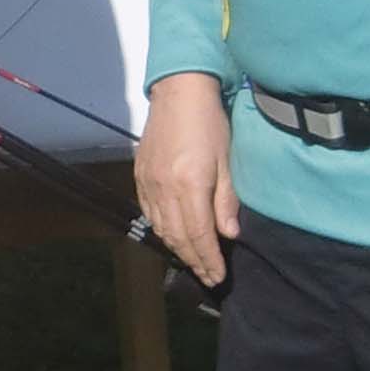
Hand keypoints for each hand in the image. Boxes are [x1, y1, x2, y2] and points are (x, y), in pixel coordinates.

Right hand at [134, 73, 242, 288]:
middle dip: (195, 261)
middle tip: (209, 277)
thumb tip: (228, 236)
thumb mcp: (227, 160)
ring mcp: (149, 184)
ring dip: (179, 250)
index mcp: (189, 185)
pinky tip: (173, 237)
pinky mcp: (141, 177)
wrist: (179, 92)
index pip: (199, 235)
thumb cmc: (210, 122)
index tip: (219, 277)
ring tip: (194, 262)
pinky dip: (162, 230)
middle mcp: (165, 189)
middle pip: (179, 237)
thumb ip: (226, 200)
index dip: (209, 260)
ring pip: (162, 229)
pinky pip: (149, 213)